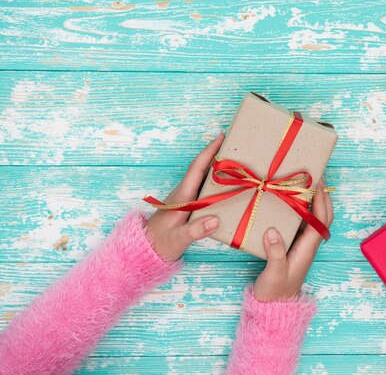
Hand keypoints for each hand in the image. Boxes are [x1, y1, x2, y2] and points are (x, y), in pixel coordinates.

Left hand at [145, 134, 224, 261]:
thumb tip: (214, 221)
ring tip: (236, 160)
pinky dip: (216, 179)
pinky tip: (227, 183)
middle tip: (236, 145)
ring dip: (218, 166)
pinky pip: (205, 187)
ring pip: (204, 176)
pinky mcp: (189, 204)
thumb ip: (195, 231)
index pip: (197, 168)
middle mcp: (184, 192)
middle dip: (217, 154)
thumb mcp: (178, 239)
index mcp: (182, 196)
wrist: (146, 250)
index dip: (209, 152)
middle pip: (202, 168)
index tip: (221, 137)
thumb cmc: (160, 243)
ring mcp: (186, 198)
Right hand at [253, 179, 333, 300]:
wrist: (273, 306)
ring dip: (310, 198)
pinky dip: (297, 207)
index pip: (322, 219)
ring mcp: (301, 243)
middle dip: (321, 193)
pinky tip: (286, 198)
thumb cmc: (276, 291)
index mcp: (308, 247)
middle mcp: (308, 242)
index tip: (316, 181)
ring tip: (300, 180)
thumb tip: (273, 231)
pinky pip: (299, 221)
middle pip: (322, 214)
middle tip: (313, 173)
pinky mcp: (291, 244)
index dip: (321, 200)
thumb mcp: (274, 272)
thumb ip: (275, 253)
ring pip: (311, 216)